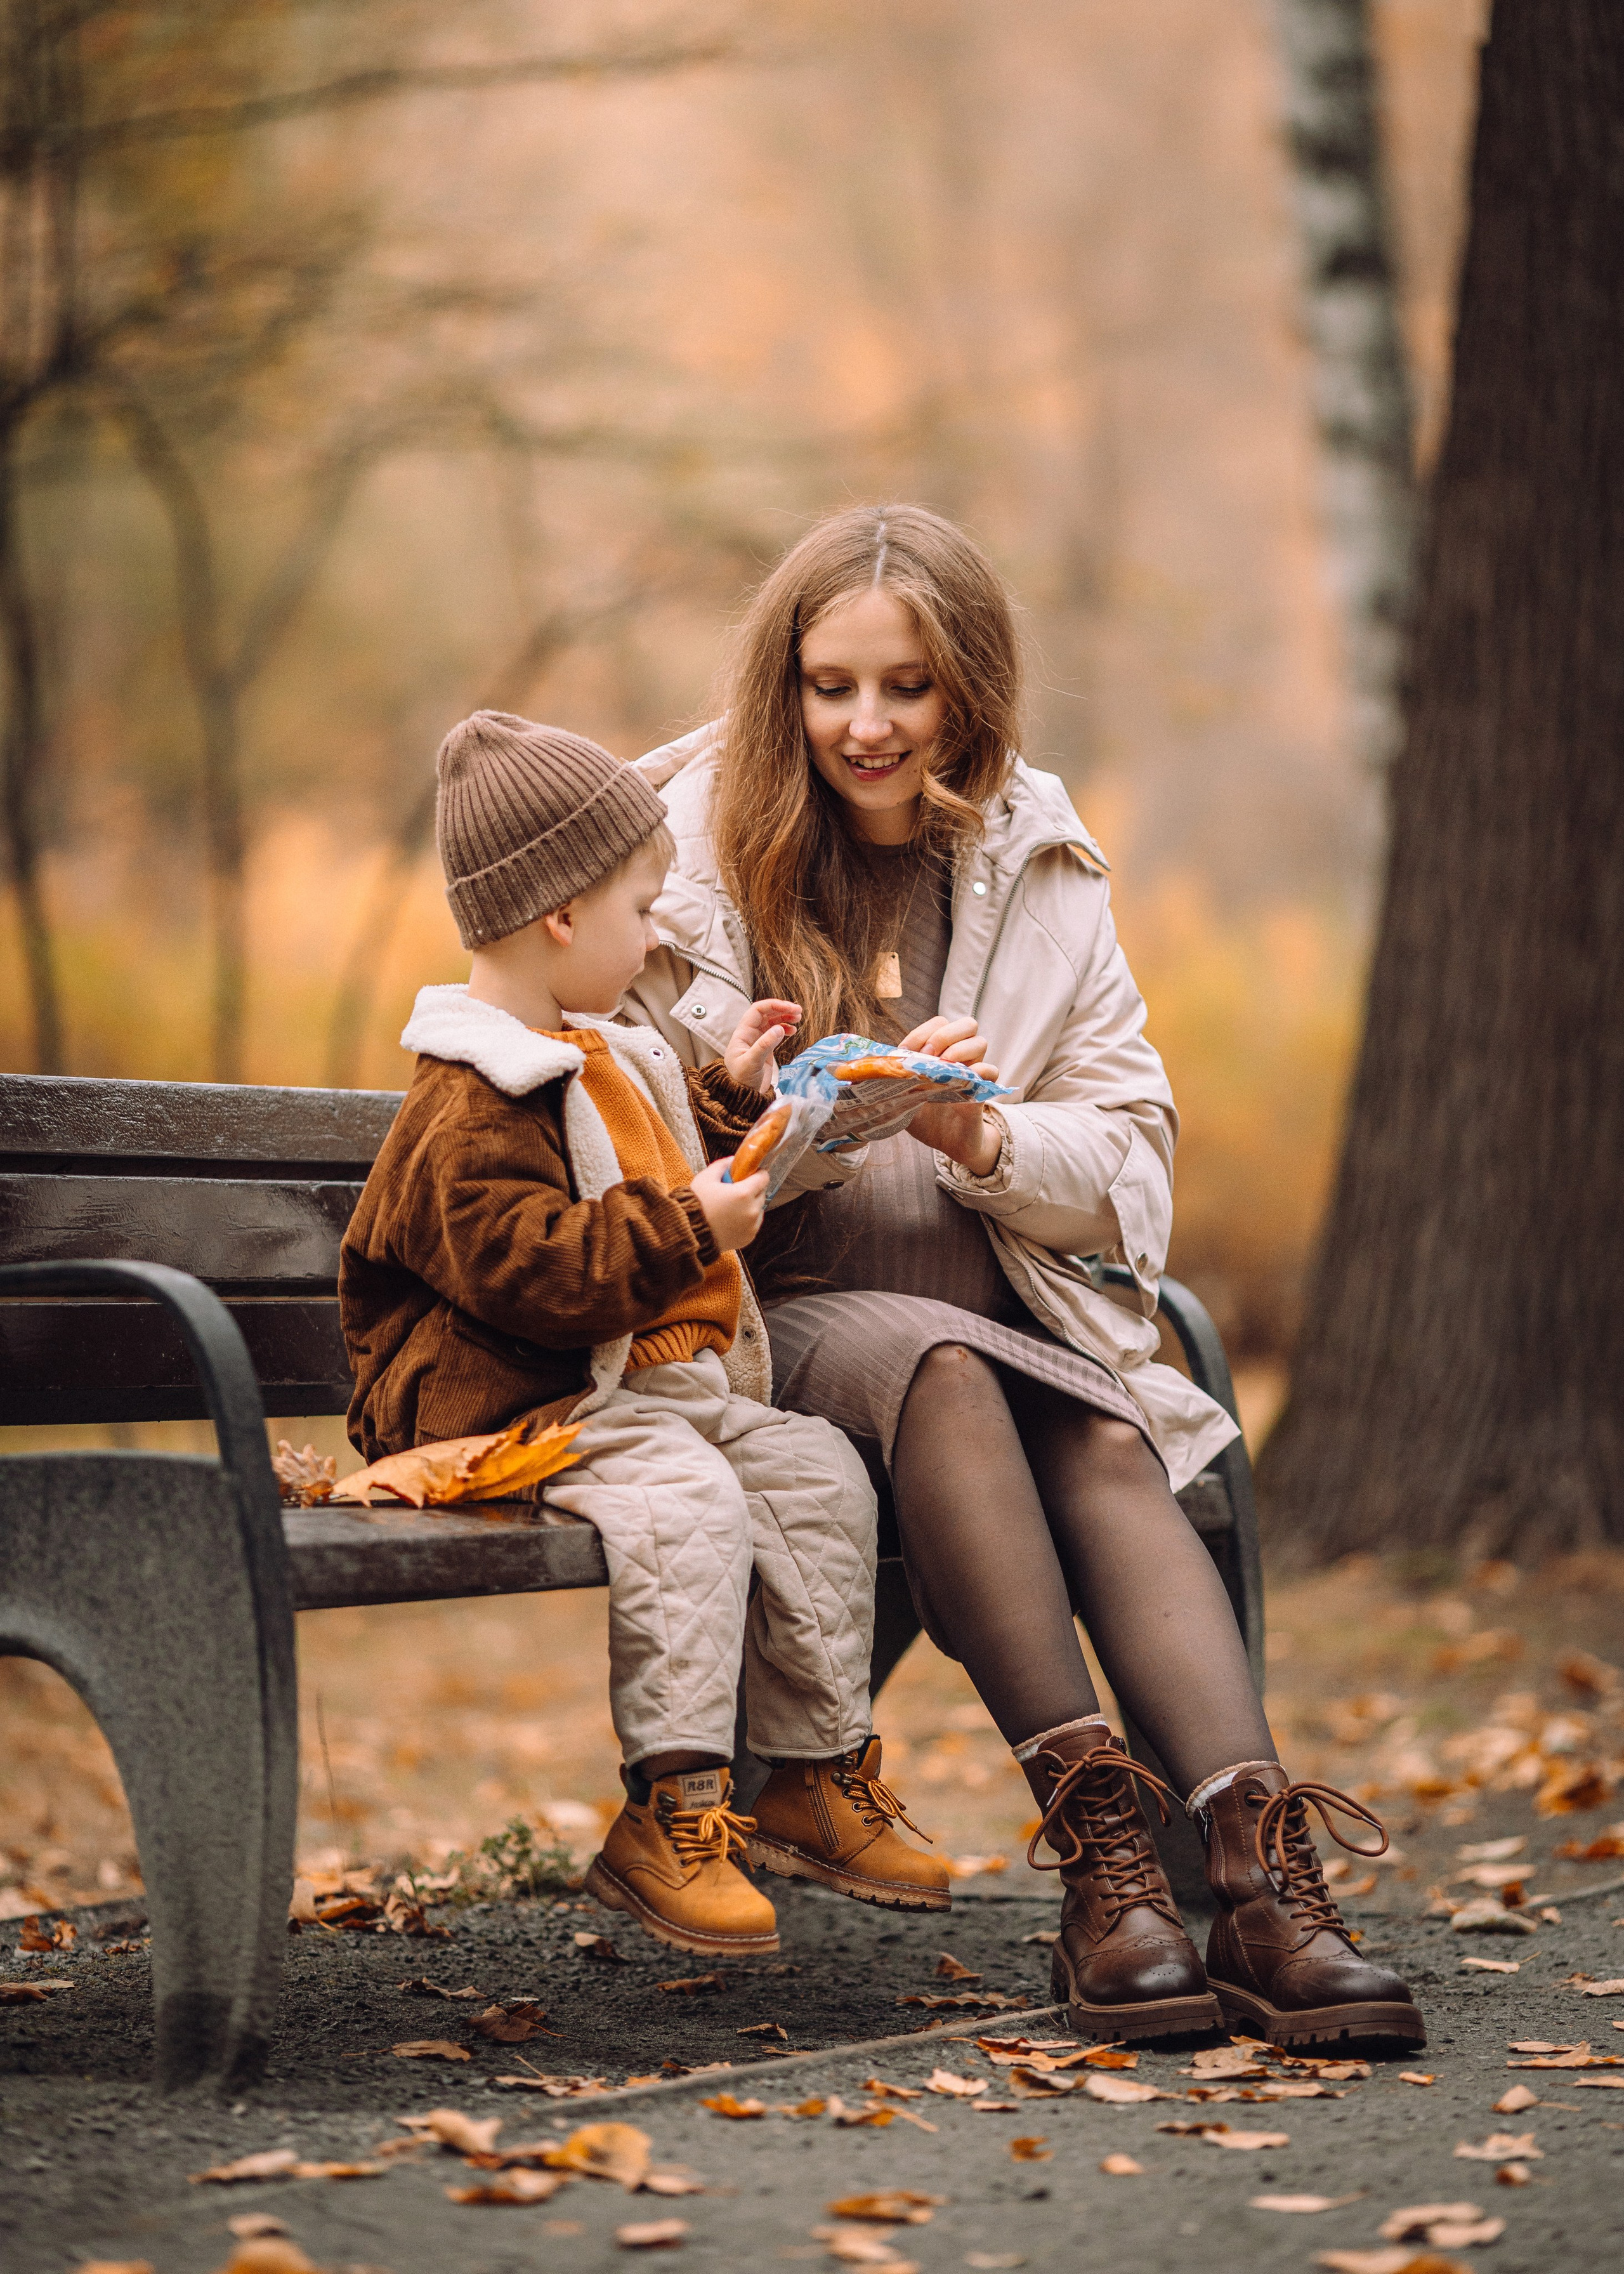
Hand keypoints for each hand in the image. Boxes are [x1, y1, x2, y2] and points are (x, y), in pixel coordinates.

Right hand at [689, 1157, 768, 1251]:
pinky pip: (754, 1224)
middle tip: (736, 1190)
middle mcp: (752, 1210)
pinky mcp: (748, 1237)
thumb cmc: (696, 1204)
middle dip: (752, 1189)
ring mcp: (751, 1225)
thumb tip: (732, 1161)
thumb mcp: (705, 1178)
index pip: (763, 1178)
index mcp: (743, 1193)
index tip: (750, 1174)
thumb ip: (721, 1166)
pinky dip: (747, 1220)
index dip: (757, 1173)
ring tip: (733, 1206)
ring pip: (759, 1209)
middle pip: (762, 1193)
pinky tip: (732, 1218)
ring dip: (751, 1205)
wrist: (689, 1233)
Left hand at [724, 998, 801, 1093]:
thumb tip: (780, 1028)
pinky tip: (793, 1030)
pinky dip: (785, 1029)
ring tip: (798, 1018)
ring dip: (785, 1017)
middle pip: (767, 1013)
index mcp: (743, 1033)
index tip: (789, 1007)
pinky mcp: (765, 1049)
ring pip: (772, 1022)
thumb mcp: (752, 1063)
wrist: (743, 1097)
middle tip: (798, 1011)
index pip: (758, 1010)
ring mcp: (758, 1041)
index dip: (774, 1005)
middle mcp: (750, 1034)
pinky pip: (776, 1032)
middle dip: (782, 1009)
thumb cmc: (741, 1080)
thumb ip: (765, 1045)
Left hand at [897, 1015, 1001, 1172]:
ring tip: (943, 1068)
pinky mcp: (984, 1090)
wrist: (946, 1142)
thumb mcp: (901, 1096)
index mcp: (940, 1051)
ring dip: (960, 1050)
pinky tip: (960, 1083)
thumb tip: (864, 1070)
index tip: (906, 1050)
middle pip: (967, 1024)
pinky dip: (978, 1072)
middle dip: (945, 1034)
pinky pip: (991, 1071)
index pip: (939, 1023)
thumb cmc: (925, 1117)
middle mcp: (959, 1056)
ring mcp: (974, 1071)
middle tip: (929, 1054)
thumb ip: (890, 1081)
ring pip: (980, 1042)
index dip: (922, 1031)